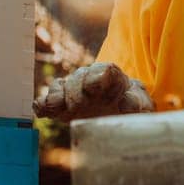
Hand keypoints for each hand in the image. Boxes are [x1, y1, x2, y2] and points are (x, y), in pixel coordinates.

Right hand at [33, 61, 154, 121]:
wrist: (121, 113)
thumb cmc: (134, 106)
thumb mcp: (142, 105)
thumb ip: (136, 102)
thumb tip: (127, 103)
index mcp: (113, 77)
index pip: (105, 71)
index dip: (99, 78)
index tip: (95, 87)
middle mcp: (90, 80)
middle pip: (80, 77)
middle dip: (77, 89)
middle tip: (78, 105)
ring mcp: (74, 91)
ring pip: (62, 86)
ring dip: (57, 95)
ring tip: (56, 106)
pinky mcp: (62, 106)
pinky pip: (48, 101)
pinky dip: (43, 104)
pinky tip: (41, 112)